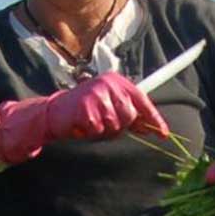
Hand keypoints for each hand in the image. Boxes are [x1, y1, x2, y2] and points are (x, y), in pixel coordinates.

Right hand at [0, 72, 168, 165]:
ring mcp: (97, 94)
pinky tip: (79, 125)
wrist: (49, 114)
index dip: (154, 119)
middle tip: (99, 125)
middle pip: (129, 116)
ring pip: (115, 125)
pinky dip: (89, 132)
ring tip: (87, 124)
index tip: (165, 134)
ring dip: (102, 131)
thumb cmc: (79, 114)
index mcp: (116, 81)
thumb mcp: (105, 110)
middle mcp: (108, 83)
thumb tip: (154, 126)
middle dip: (118, 127)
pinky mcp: (86, 106)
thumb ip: (127, 114)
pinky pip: (98, 129)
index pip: (141, 100)